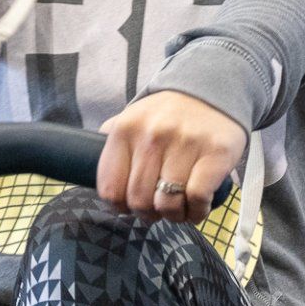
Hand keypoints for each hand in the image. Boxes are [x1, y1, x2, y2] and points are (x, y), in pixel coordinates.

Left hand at [96, 91, 247, 224]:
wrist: (210, 89)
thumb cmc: (167, 113)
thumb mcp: (133, 117)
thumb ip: (111, 139)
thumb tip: (89, 164)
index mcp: (126, 129)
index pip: (110, 188)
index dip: (119, 207)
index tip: (130, 207)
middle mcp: (152, 135)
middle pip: (139, 201)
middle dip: (147, 214)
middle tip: (157, 210)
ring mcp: (185, 143)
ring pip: (167, 203)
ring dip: (173, 216)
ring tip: (177, 210)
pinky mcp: (215, 153)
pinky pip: (197, 198)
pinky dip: (196, 212)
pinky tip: (196, 208)